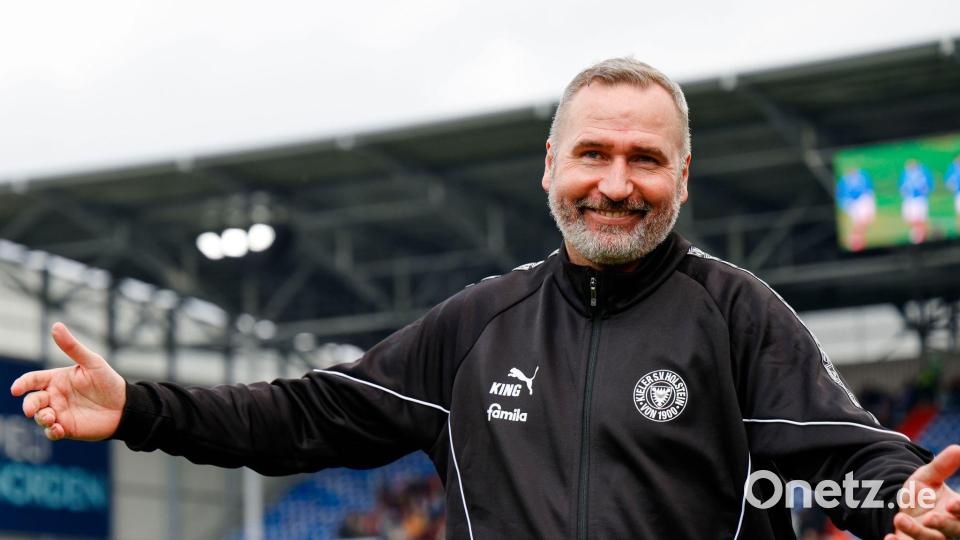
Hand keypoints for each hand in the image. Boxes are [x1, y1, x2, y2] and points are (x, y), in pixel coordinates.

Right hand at [10, 322, 125, 440]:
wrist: (125, 406)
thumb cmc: (108, 381)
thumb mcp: (91, 362)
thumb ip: (72, 347)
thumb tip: (56, 326)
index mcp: (56, 379)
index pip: (33, 380)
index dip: (22, 384)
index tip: (17, 389)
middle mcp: (54, 396)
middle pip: (33, 400)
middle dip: (29, 405)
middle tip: (32, 410)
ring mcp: (59, 413)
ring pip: (40, 417)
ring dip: (41, 418)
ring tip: (51, 418)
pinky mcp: (66, 428)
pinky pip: (51, 432)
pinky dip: (51, 431)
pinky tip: (58, 429)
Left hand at [885, 444, 959, 539]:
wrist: (901, 508)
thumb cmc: (922, 493)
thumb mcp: (929, 476)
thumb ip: (943, 465)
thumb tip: (958, 448)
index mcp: (955, 511)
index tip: (952, 504)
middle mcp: (947, 528)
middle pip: (951, 531)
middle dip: (943, 525)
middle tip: (932, 517)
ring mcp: (929, 538)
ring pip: (929, 539)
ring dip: (916, 532)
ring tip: (900, 519)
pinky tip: (888, 539)